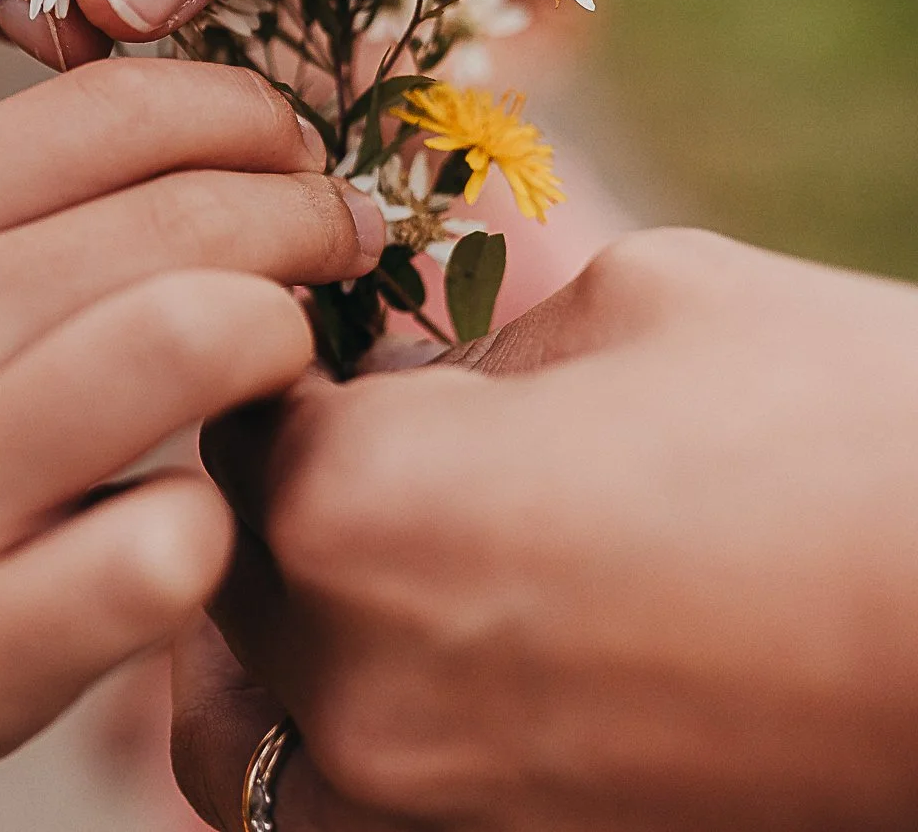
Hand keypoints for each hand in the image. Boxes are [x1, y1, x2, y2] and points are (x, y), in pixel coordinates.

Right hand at [0, 60, 384, 825]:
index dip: (248, 115)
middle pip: (188, 219)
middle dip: (307, 224)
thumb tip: (235, 143)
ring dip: (278, 347)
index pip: (113, 107)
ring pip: (200, 338)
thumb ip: (21, 216)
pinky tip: (185, 527)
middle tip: (340, 252)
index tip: (296, 157)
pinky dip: (217, 529)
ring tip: (274, 369)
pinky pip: (182, 539)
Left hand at [174, 229, 917, 830]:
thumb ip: (474, 339)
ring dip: (278, 647)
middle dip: (289, 503)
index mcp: (354, 499)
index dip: (292, 376)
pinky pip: (334, 816)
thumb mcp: (640, 300)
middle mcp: (350, 672)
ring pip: (247, 722)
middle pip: (230, 568)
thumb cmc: (849, 428)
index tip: (349, 356)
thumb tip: (413, 375)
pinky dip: (342, 761)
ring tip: (380, 588)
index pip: (234, 420)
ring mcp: (418, 800)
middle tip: (386, 463)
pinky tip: (424, 688)